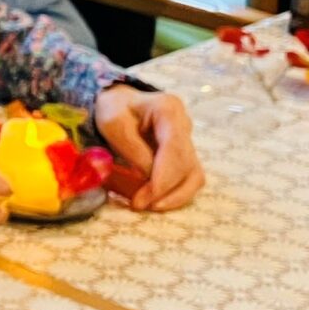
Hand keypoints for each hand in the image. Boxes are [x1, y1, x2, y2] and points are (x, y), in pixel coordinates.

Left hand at [92, 86, 202, 210]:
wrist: (120, 103)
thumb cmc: (115, 110)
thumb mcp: (114, 125)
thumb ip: (133, 151)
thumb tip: (149, 181)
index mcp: (168, 109)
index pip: (174, 148)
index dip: (163, 178)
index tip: (143, 199)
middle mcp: (185, 124)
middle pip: (186, 165)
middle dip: (165, 190)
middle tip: (139, 204)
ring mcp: (188, 140)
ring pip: (194, 175)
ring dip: (175, 196)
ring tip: (150, 206)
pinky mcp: (185, 155)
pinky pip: (189, 179)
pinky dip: (176, 194)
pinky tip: (157, 202)